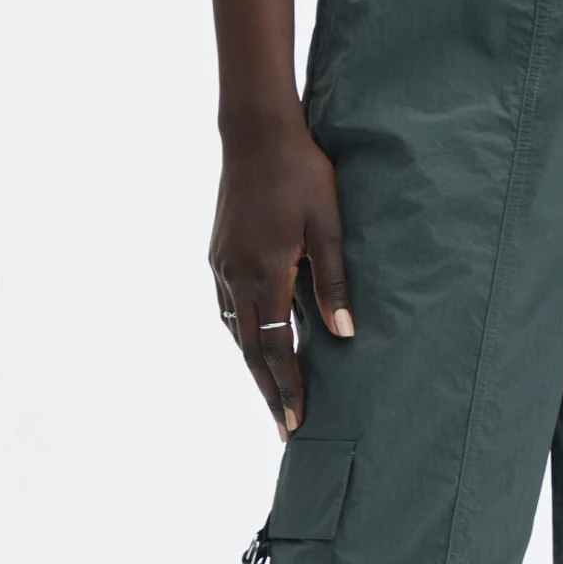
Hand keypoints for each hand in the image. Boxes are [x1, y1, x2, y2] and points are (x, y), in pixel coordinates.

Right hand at [209, 114, 354, 439]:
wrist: (255, 132)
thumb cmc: (301, 173)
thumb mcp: (328, 225)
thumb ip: (334, 283)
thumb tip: (344, 337)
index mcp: (264, 273)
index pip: (276, 347)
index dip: (287, 388)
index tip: (296, 423)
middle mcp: (236, 277)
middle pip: (251, 351)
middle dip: (269, 393)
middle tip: (285, 432)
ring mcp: (222, 267)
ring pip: (236, 334)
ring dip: (255, 369)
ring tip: (274, 399)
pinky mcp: (217, 256)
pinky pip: (229, 311)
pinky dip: (244, 338)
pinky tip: (257, 349)